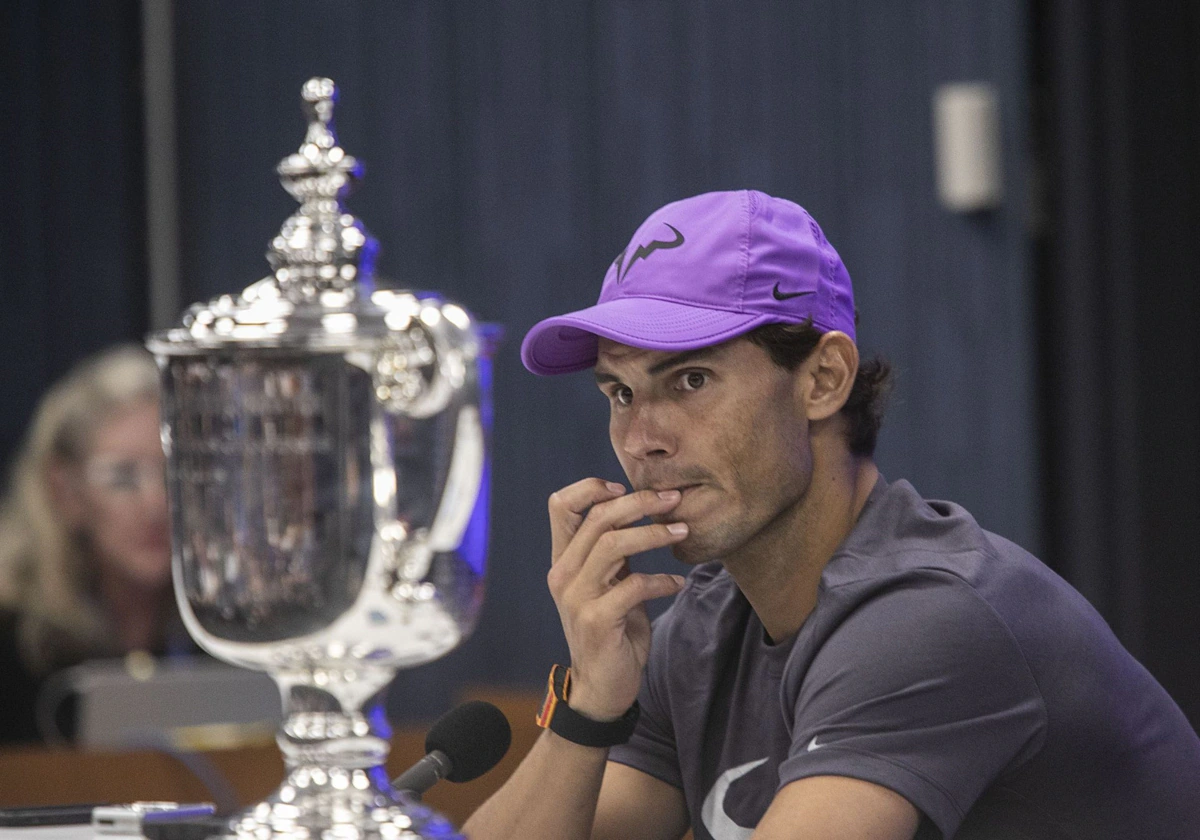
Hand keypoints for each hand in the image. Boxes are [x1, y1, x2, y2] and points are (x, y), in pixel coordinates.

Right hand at [545, 478, 688, 722]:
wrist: (601, 688)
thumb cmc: (611, 630)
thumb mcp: (607, 584)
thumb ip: (613, 552)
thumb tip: (641, 510)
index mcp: (563, 560)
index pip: (561, 505)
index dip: (591, 487)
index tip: (625, 485)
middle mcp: (563, 574)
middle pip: (598, 517)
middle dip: (640, 502)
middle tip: (674, 500)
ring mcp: (577, 597)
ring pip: (613, 544)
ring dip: (654, 534)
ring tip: (683, 532)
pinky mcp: (597, 620)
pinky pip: (634, 585)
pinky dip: (662, 580)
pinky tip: (678, 583)